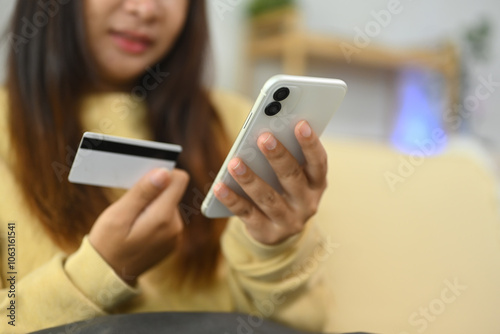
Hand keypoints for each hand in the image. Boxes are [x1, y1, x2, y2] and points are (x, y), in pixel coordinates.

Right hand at [89, 168, 188, 284]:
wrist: (107, 275)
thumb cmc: (108, 243)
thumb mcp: (119, 214)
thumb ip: (143, 192)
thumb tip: (165, 172)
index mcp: (164, 217)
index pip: (179, 179)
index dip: (161, 173)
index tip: (142, 181)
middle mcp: (176, 226)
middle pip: (172, 192)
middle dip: (153, 192)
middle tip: (129, 205)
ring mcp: (175, 235)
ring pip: (168, 205)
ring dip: (151, 206)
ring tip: (131, 221)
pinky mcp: (171, 241)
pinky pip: (166, 219)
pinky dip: (153, 218)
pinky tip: (136, 230)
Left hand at [214, 121, 326, 244]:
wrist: (278, 229)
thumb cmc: (283, 189)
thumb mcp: (293, 175)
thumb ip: (286, 157)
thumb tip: (265, 134)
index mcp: (317, 185)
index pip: (318, 163)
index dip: (311, 144)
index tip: (301, 124)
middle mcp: (307, 204)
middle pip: (292, 178)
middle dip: (278, 157)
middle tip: (264, 138)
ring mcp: (288, 221)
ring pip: (268, 198)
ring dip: (250, 179)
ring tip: (235, 162)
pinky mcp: (266, 233)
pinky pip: (246, 213)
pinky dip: (231, 199)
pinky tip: (219, 186)